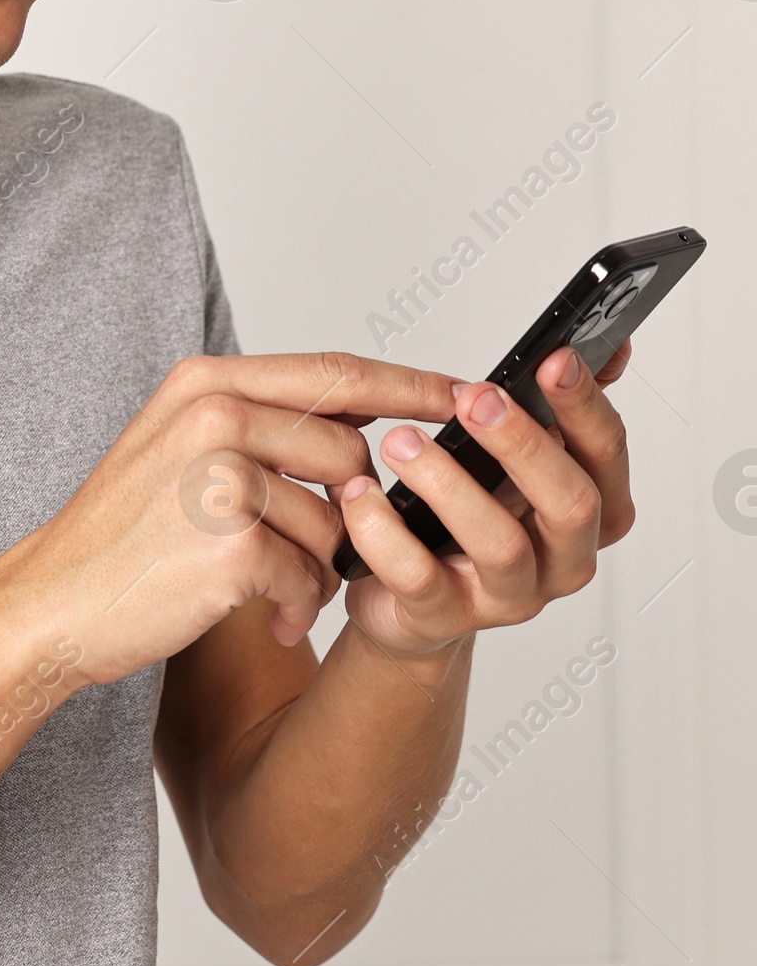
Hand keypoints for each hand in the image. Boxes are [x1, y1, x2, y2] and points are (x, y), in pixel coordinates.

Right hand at [6, 352, 459, 684]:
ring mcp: (221, 477)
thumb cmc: (121, 536)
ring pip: (334, 523)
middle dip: (345, 514)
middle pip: (348, 455)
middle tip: (298, 553)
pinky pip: (309, 578)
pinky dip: (292, 607)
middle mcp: (215, 416)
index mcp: (206, 384)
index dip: (407, 386)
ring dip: (314, 570)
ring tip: (262, 589)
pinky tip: (255, 615)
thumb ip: (259, 423)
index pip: (334, 372)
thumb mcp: (177, 448)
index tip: (463, 395)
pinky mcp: (231, 545)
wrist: (53, 604)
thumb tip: (360, 429)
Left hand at [337, 342, 632, 660]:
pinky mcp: (445, 618)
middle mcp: (563, 559)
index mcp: (590, 509)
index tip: (554, 359)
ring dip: (448, 483)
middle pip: (571, 504)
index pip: (605, 454)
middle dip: (523, 444)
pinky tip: (359, 494)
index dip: (584, 406)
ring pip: (499, 544)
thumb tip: (601, 347)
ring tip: (400, 441)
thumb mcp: (507, 458)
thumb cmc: (461, 516)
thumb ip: (549, 407)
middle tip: (475, 398)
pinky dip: (385, 532)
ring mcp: (508, 596)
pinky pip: (419, 578)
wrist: (406, 600)